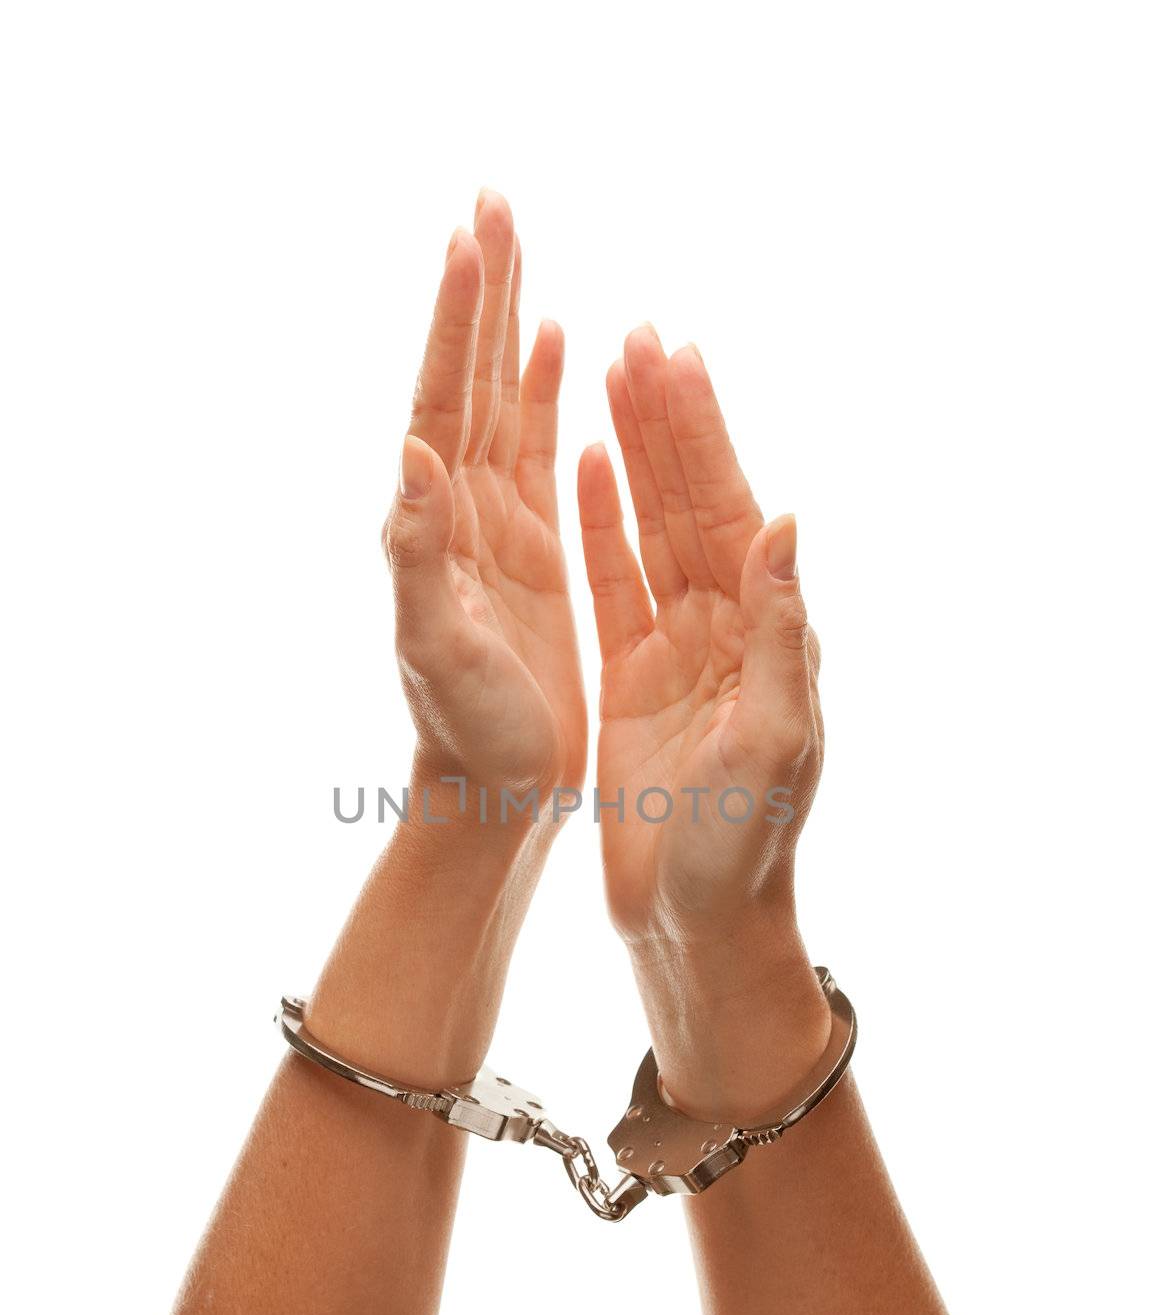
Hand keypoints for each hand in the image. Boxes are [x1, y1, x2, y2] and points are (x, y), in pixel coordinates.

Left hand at [384, 191, 585, 805]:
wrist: (492, 786)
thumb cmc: (465, 729)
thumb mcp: (435, 647)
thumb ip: (417, 554)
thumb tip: (413, 457)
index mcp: (434, 524)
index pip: (444, 401)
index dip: (458, 320)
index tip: (475, 237)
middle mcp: (456, 511)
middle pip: (468, 380)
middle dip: (481, 291)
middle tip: (495, 202)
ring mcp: (493, 524)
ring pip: (501, 402)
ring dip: (507, 325)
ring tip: (519, 250)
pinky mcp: (529, 548)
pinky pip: (535, 449)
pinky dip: (543, 391)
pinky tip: (556, 349)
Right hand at [577, 327, 828, 1119]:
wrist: (695, 921)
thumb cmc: (742, 847)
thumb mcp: (774, 743)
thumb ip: (781, 636)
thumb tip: (785, 524)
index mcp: (762, 635)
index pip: (729, 513)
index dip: (701, 436)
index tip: (674, 357)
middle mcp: (725, 627)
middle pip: (692, 502)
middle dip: (669, 420)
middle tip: (640, 336)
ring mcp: (678, 648)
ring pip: (654, 529)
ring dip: (637, 451)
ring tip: (611, 372)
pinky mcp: (634, 677)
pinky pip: (617, 581)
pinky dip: (604, 522)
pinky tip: (587, 467)